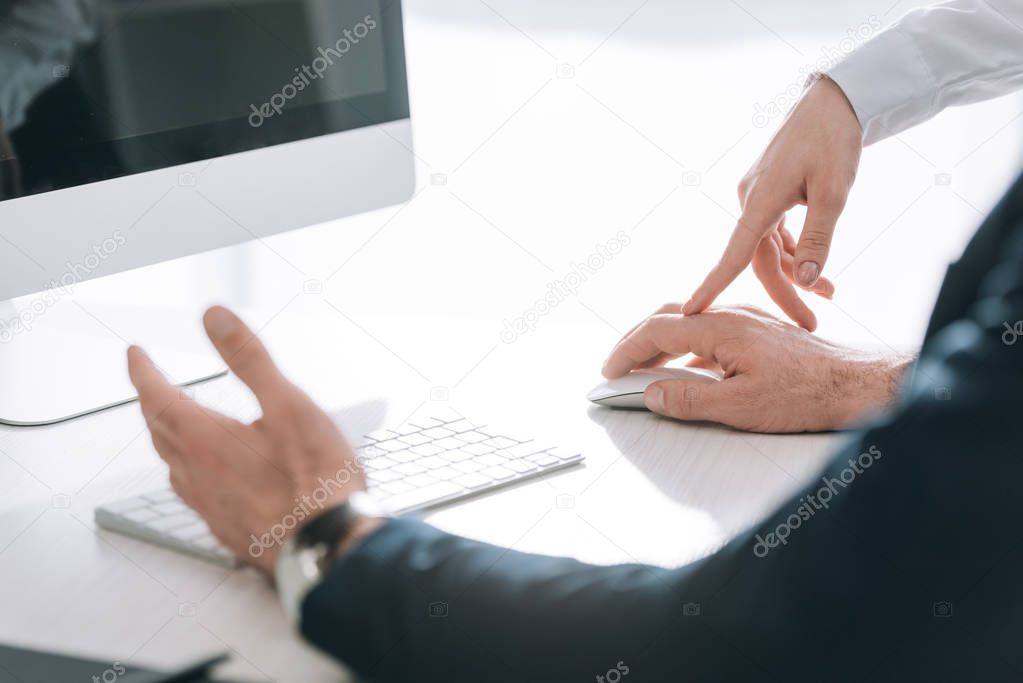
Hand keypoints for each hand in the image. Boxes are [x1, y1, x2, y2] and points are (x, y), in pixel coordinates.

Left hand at [128, 306, 370, 574]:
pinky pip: (193, 493)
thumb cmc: (315, 480)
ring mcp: (210, 506)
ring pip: (172, 466)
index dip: (143, 372)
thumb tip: (215, 318)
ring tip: (174, 425)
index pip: (157, 397)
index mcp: (206, 440)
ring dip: (166, 438)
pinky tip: (209, 476)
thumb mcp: (289, 404)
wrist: (328, 546)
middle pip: (159, 432)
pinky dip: (189, 471)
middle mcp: (197, 475)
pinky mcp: (228, 529)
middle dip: (152, 401)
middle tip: (152, 384)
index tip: (136, 355)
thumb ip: (249, 359)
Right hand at [603, 304, 910, 432]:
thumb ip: (690, 400)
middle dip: (637, 340)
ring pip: (690, 323)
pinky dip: (686, 346)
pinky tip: (689, 368)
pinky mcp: (759, 333)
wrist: (857, 384)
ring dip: (661, 342)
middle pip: (669, 317)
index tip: (608, 371)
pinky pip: (710, 331)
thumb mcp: (741, 406)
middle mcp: (731, 316)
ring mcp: (746, 322)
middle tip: (617, 365)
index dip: (627, 349)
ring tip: (644, 367)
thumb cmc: (806, 395)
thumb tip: (652, 394)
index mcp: (720, 327)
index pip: (657, 329)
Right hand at [684, 76, 861, 330]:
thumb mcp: (834, 192)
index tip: (691, 312)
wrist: (835, 100)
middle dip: (785, 293)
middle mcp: (751, 201)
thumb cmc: (834, 140)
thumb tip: (807, 280)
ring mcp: (758, 197)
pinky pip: (776, 233)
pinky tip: (816, 268)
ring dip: (796, 273)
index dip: (712, 286)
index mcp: (760, 200)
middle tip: (811, 324)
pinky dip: (795, 252)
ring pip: (769, 249)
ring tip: (829, 294)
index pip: (733, 255)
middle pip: (759, 261)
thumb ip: (817, 239)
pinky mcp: (769, 194)